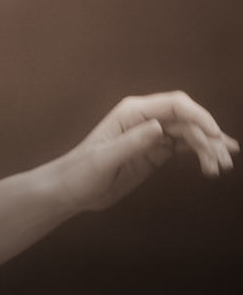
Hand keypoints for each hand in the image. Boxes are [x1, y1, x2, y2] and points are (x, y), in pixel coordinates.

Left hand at [54, 91, 238, 212]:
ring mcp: (151, 135)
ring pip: (190, 133)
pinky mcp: (154, 151)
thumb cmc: (81, 172)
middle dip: (209, 137)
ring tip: (221, 167)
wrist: (72, 190)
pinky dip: (200, 154)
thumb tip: (158, 127)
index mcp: (131, 112)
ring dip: (208, 147)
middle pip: (187, 119)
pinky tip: (212, 165)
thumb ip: (132, 142)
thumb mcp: (105, 159)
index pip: (174, 105)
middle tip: (223, 162)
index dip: (199, 116)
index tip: (215, 136)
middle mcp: (144, 119)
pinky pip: (184, 146)